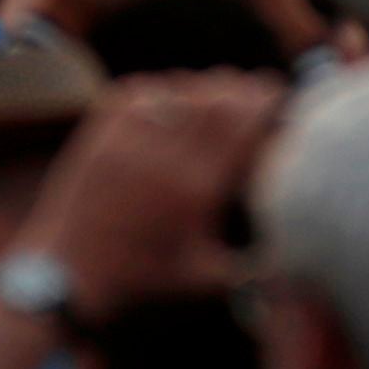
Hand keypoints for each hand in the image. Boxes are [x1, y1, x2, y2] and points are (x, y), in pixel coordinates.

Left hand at [8, 72, 281, 306]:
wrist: (66, 272)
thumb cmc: (141, 278)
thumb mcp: (206, 278)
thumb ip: (257, 267)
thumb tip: (302, 250)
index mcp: (195, 188)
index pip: (242, 124)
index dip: (267, 102)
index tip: (283, 97)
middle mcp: (163, 155)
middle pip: (217, 98)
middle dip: (243, 92)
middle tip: (258, 95)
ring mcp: (128, 137)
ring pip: (182, 90)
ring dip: (206, 91)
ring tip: (220, 103)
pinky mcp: (100, 129)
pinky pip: (145, 91)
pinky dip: (167, 92)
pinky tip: (177, 106)